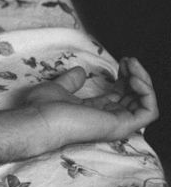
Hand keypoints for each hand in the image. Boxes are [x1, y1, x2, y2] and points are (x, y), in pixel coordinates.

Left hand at [20, 58, 158, 146]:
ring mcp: (116, 124)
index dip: (126, 77)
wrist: (38, 119)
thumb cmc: (43, 107)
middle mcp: (108, 119)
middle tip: (130, 60)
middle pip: (135, 98)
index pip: (121, 95)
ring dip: (144, 81)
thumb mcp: (58, 88)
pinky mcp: (121, 126)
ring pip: (145, 104)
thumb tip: (80, 71)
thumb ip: (71, 81)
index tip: (123, 61)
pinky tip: (135, 79)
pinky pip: (149, 113)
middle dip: (137, 76)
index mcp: (96, 111)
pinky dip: (147, 94)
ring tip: (133, 65)